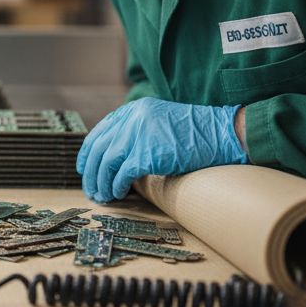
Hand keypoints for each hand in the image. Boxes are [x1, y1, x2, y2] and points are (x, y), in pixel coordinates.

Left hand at [76, 98, 247, 202]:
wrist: (221, 134)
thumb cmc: (195, 134)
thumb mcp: (160, 122)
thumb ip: (138, 131)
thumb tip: (116, 156)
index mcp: (134, 110)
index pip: (100, 131)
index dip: (88, 152)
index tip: (84, 169)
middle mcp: (133, 118)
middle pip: (98, 148)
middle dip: (91, 173)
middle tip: (92, 190)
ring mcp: (140, 134)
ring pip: (106, 162)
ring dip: (101, 182)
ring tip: (103, 196)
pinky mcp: (148, 153)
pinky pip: (122, 173)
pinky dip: (117, 186)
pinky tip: (119, 194)